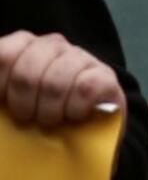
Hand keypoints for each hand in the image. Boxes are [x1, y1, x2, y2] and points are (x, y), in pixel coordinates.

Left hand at [0, 30, 123, 128]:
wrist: (81, 133)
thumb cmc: (32, 117)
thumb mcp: (5, 107)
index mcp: (19, 48)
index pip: (3, 54)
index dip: (1, 83)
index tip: (3, 103)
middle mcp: (49, 46)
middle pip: (27, 71)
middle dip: (23, 105)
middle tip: (27, 118)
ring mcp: (79, 57)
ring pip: (56, 81)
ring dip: (50, 111)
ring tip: (52, 121)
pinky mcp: (105, 75)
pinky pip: (85, 89)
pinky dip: (74, 110)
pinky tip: (74, 116)